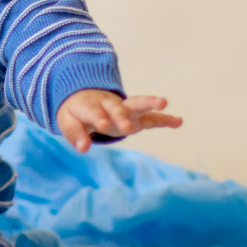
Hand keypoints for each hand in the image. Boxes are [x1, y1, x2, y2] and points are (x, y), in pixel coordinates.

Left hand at [56, 89, 182, 152]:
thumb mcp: (67, 122)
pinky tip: (178, 121)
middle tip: (127, 127)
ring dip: (150, 103)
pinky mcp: (136, 115)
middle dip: (122, 116)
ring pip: (137, 104)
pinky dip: (164, 118)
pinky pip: (151, 116)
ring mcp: (125, 109)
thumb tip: (83, 148)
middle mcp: (110, 105)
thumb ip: (74, 134)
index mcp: (90, 106)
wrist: (85, 98)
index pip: (94, 112)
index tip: (102, 124)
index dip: (98, 117)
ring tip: (164, 103)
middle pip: (117, 108)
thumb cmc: (76, 113)